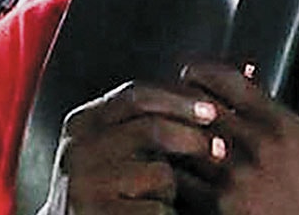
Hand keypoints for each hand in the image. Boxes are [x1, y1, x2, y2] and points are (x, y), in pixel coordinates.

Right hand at [41, 80, 222, 214]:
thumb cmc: (111, 185)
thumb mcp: (117, 144)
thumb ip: (146, 117)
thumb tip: (210, 98)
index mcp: (82, 123)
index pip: (136, 95)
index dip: (179, 98)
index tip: (213, 109)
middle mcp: (77, 150)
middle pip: (150, 128)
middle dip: (192, 137)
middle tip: (221, 150)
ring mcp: (83, 185)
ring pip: (159, 172)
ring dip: (173, 188)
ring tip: (162, 198)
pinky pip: (157, 209)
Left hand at [179, 38, 298, 214]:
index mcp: (277, 123)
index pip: (227, 80)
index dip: (202, 70)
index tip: (194, 72)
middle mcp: (252, 146)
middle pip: (197, 105)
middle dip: (181, 97)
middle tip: (174, 98)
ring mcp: (232, 178)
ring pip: (183, 140)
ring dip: (172, 132)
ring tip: (166, 130)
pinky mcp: (218, 207)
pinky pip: (180, 181)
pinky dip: (171, 170)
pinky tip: (171, 167)